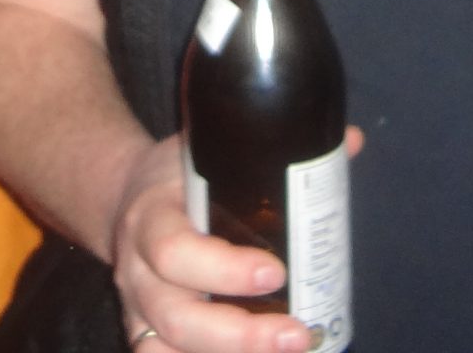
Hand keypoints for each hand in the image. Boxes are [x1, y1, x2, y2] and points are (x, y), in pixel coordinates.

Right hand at [113, 129, 364, 352]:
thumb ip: (269, 148)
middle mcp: (137, 272)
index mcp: (151, 220)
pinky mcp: (144, 333)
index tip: (277, 272)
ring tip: (289, 352)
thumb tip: (351, 141)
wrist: (120, 197)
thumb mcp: (207, 151)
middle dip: (240, 334)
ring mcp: (138, 310)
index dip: (224, 269)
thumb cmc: (175, 177)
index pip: (175, 250)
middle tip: (298, 335)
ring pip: (165, 349)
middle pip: (176, 316)